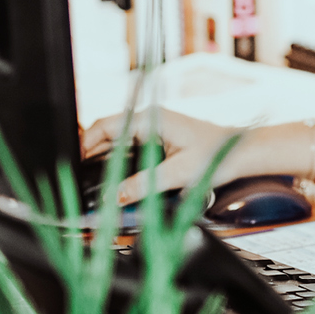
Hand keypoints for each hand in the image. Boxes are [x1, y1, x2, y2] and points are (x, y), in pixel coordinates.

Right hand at [80, 109, 283, 203]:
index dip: (86, 142)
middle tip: (78, 174)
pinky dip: (118, 159)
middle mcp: (149, 119)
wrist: (240, 153)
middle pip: (109, 132)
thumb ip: (143, 185)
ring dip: (104, 156)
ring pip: (118, 140)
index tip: (74, 160)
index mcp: (150, 119)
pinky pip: (130, 146)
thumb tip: (116, 196)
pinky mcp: (159, 138)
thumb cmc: (215, 155)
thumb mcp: (177, 174)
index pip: (106, 125)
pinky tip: (112, 174)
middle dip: (91, 152)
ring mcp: (153, 128)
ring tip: (90, 177)